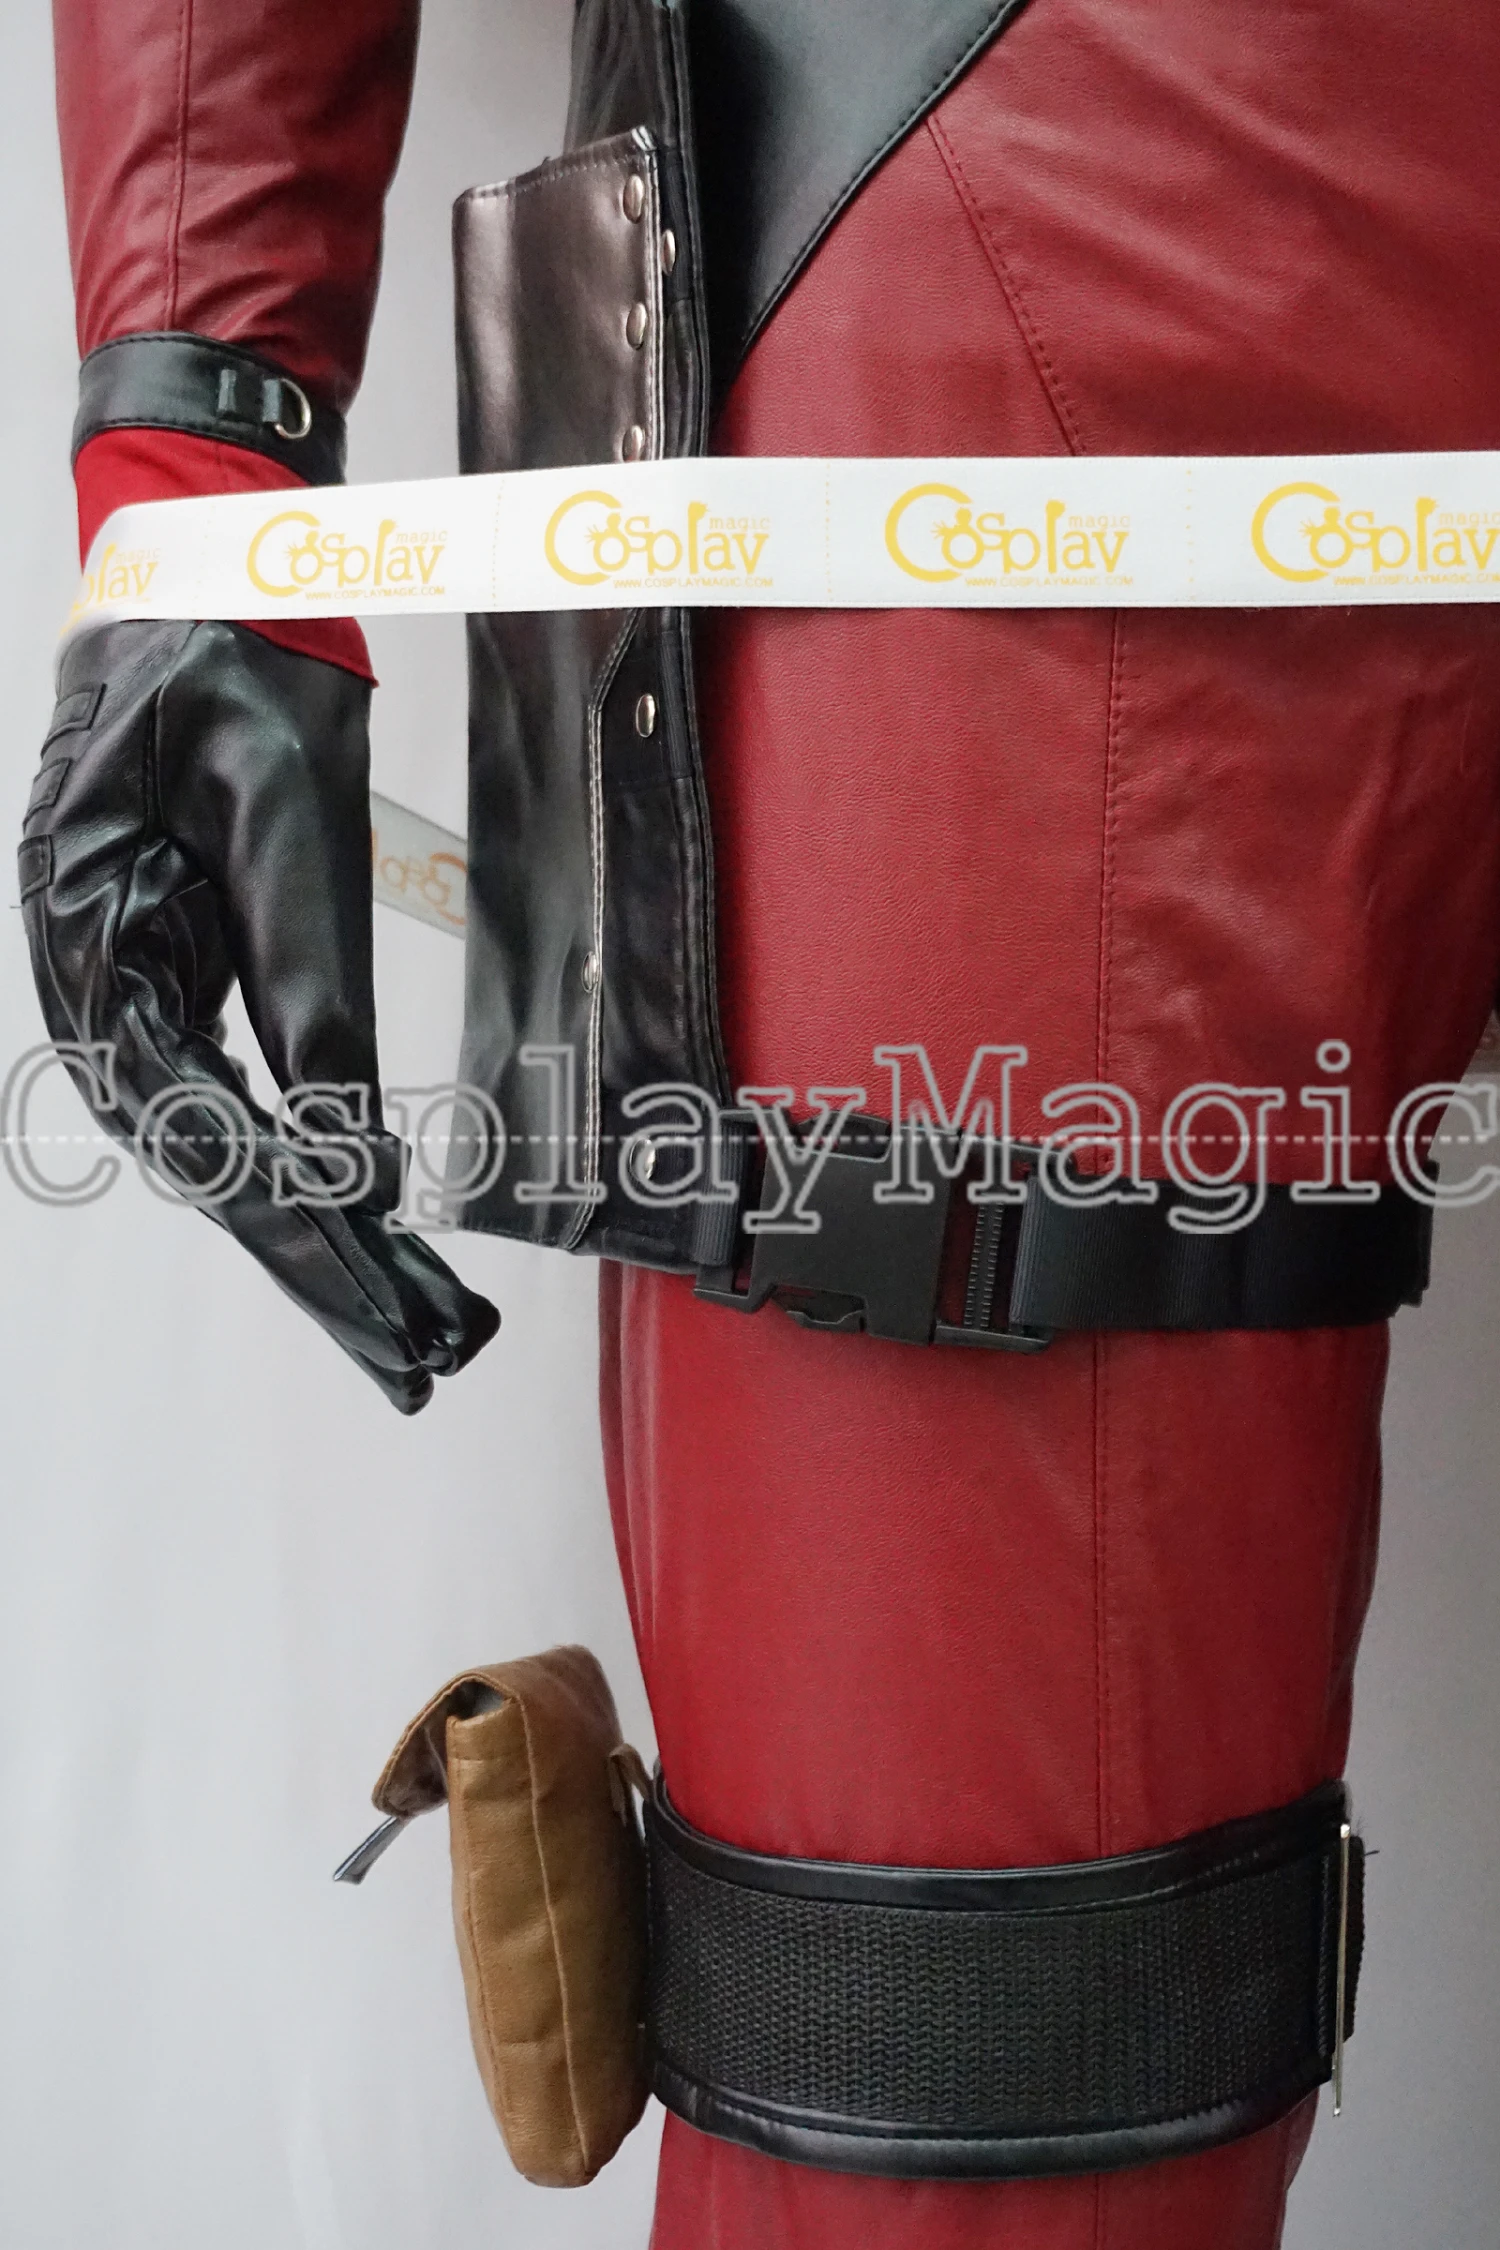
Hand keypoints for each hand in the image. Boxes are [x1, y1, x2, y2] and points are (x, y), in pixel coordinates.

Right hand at [19, 618, 499, 1412]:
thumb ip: (310, 992)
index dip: (302, 1234)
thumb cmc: (232, 671)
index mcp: (96, 947)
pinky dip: (311, 1168)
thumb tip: (353, 1159)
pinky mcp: (182, 977)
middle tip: (426, 1368)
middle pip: (218, 1171)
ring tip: (422, 1330)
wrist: (205, 574)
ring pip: (232, 1148)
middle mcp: (101, 990)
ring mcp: (135, 988)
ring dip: (327, 1240)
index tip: (388, 1311)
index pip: (203, 1134)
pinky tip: (369, 1231)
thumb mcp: (283, 822)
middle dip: (325, 1274)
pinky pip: (242, 1098)